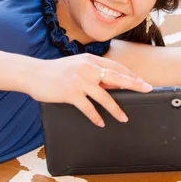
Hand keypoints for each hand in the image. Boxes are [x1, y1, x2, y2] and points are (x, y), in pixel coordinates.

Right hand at [27, 53, 152, 127]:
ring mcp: (79, 80)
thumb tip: (111, 85)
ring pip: (104, 96)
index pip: (115, 66)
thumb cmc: (55, 71)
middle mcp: (87, 68)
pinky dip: (96, 116)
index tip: (141, 81)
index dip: (130, 74)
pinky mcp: (70, 92)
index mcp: (89, 59)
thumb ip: (92, 72)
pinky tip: (101, 122)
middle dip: (134, 84)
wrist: (33, 74)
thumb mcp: (76, 66)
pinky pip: (88, 107)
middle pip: (116, 77)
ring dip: (115, 108)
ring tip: (123, 117)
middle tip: (146, 89)